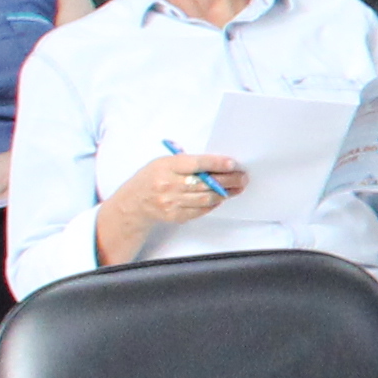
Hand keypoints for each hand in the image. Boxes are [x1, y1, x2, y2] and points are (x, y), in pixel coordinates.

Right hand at [118, 152, 241, 240]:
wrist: (135, 201)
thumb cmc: (154, 176)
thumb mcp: (165, 162)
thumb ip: (189, 163)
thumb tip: (219, 165)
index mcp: (166, 167)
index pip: (196, 164)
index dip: (216, 164)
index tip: (232, 164)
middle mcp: (168, 185)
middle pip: (205, 184)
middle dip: (228, 180)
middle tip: (242, 177)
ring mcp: (171, 202)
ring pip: (205, 199)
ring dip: (225, 193)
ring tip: (237, 188)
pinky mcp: (175, 215)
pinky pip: (200, 211)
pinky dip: (213, 204)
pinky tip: (221, 198)